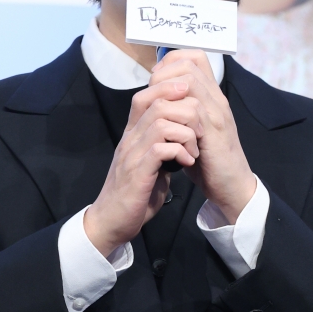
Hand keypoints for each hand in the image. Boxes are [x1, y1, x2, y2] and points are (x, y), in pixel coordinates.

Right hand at [84, 80, 204, 257]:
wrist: (112, 222)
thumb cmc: (134, 195)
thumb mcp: (149, 165)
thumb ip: (161, 149)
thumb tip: (179, 139)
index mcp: (132, 135)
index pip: (144, 96)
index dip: (168, 89)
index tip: (190, 98)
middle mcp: (130, 139)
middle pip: (154, 102)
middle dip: (184, 107)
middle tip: (200, 126)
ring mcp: (132, 154)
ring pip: (161, 122)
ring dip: (186, 133)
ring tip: (194, 150)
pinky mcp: (137, 173)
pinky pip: (160, 148)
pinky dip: (180, 152)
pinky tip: (187, 163)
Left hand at [149, 49, 256, 222]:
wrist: (232, 185)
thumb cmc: (210, 159)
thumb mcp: (195, 128)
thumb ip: (182, 110)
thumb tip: (158, 96)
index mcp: (212, 96)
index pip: (194, 57)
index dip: (170, 61)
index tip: (156, 79)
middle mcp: (217, 100)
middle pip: (188, 65)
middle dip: (162, 75)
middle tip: (153, 94)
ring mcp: (217, 115)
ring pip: (189, 83)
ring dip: (165, 94)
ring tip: (157, 110)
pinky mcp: (214, 133)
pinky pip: (192, 110)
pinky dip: (173, 115)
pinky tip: (165, 128)